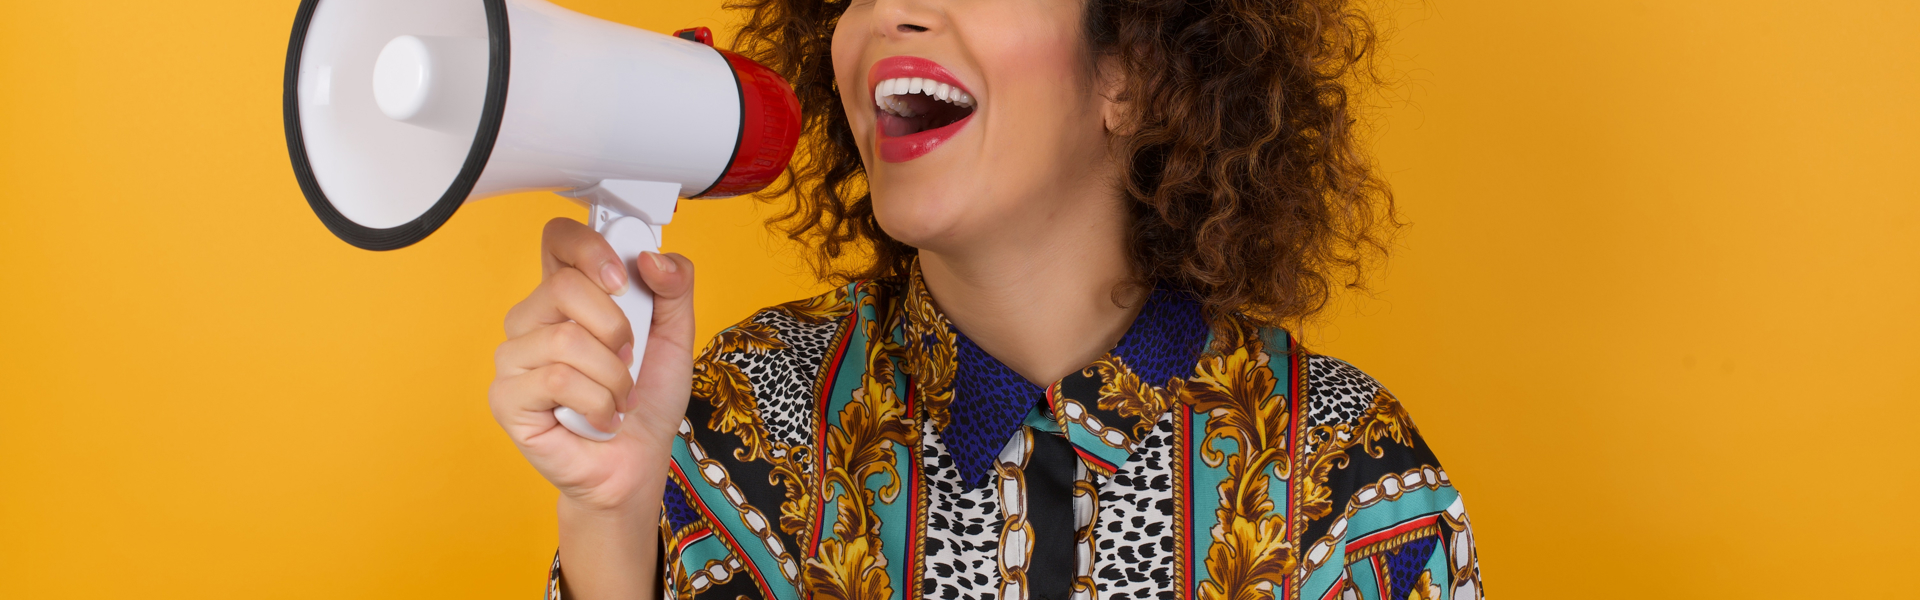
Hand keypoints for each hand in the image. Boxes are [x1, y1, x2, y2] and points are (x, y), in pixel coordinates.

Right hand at [488, 217, 695, 511]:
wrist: (637, 462)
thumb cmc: (647, 399)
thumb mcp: (676, 335)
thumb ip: (674, 286)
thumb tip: (650, 256)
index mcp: (568, 296)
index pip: (558, 239)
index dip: (590, 248)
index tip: (623, 279)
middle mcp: (533, 320)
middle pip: (562, 285)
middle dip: (616, 327)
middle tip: (630, 358)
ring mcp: (514, 358)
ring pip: (565, 339)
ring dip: (613, 376)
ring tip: (619, 396)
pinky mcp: (507, 398)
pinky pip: (557, 380)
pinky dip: (597, 403)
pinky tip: (601, 418)